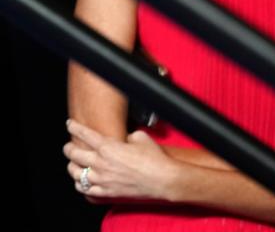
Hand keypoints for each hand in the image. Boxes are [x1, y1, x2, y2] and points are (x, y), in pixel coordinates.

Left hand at [64, 119, 178, 201]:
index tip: (70, 124)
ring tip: (75, 164)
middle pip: (73, 154)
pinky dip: (80, 184)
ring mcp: (101, 180)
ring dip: (73, 166)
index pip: (84, 134)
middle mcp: (100, 163)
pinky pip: (84, 190)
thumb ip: (127, 136)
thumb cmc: (154, 158)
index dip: (74, 127)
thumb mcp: (141, 137)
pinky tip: (83, 181)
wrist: (162, 179)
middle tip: (69, 145)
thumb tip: (123, 139)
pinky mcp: (104, 193)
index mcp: (108, 147)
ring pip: (74, 173)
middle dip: (68, 147)